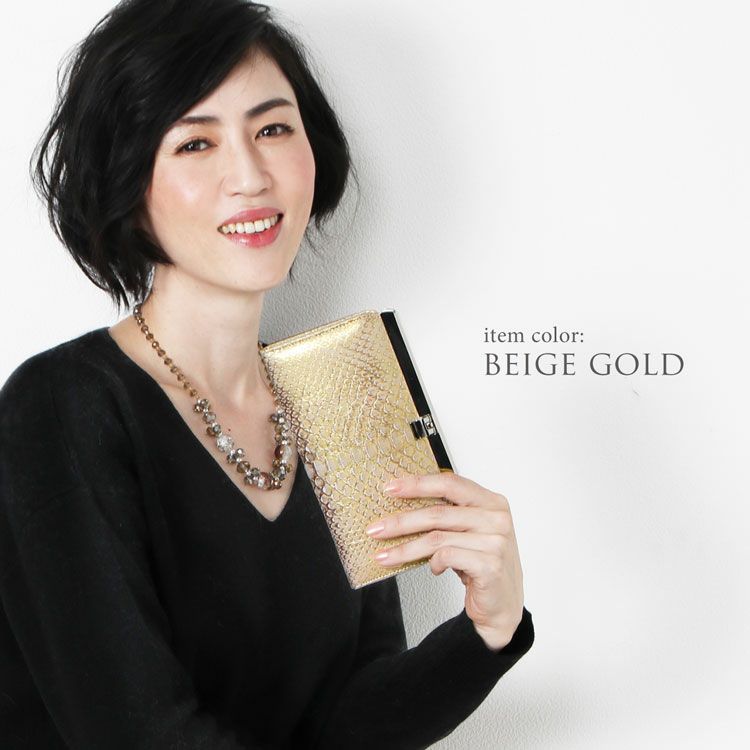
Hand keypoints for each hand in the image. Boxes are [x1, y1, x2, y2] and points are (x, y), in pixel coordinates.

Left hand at [365, 472, 524, 650]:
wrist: (503, 604)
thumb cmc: (481, 564)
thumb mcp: (467, 532)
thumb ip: (447, 515)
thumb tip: (402, 506)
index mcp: (491, 502)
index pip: (450, 483)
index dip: (417, 484)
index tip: (390, 488)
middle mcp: (496, 518)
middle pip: (438, 513)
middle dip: (401, 522)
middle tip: (375, 529)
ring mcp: (496, 541)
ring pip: (437, 538)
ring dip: (405, 548)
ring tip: (385, 556)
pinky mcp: (490, 565)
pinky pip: (447, 557)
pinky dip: (433, 563)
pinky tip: (432, 568)